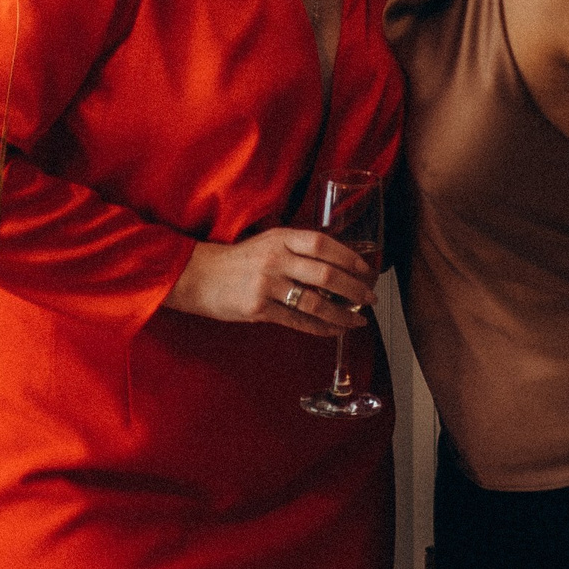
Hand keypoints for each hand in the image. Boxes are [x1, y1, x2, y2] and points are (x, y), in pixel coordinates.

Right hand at [165, 227, 376, 338]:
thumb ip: (296, 249)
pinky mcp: (259, 309)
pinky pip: (298, 321)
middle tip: (370, 298)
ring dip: (342, 314)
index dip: (349, 257)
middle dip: (354, 288)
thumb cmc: (238, 260)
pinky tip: (333, 331)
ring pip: (316, 303)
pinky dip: (320, 328)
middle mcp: (276, 259)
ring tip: (357, 320)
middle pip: (326, 274)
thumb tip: (335, 264)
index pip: (323, 244)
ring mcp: (267, 285)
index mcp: (281, 238)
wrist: (198, 275)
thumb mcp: (267, 243)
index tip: (366, 269)